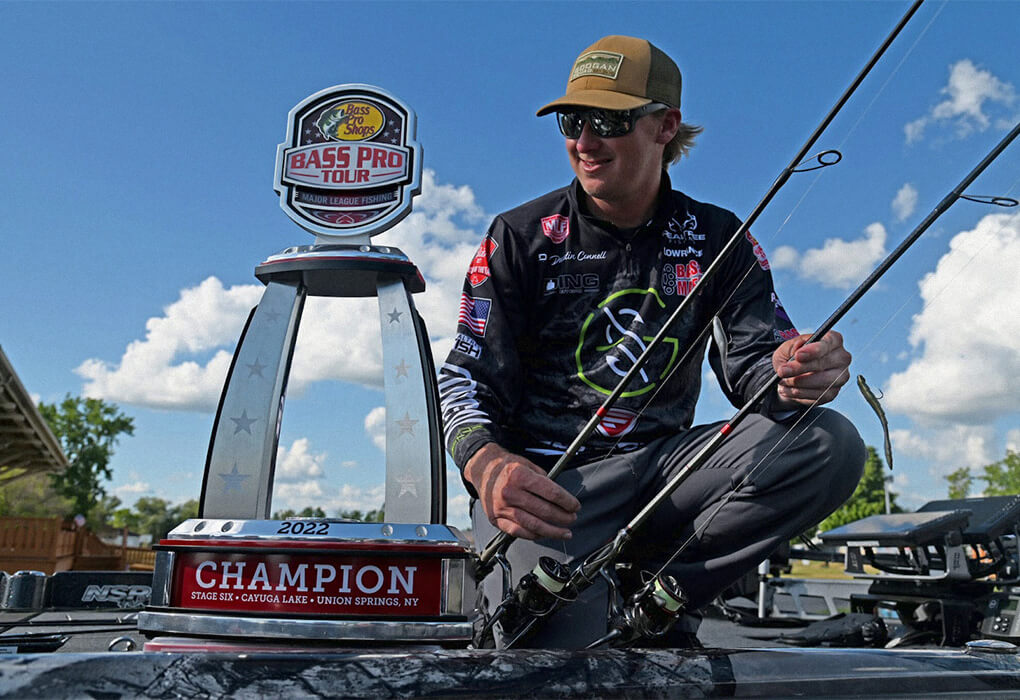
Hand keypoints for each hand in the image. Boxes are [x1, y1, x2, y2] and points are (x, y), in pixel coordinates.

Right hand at [465, 443, 580, 540]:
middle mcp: (510, 493)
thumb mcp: (527, 465)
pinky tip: (545, 534)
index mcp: (519, 476)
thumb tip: (561, 498)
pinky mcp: (496, 519)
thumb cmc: (506, 467)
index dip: (567, 501)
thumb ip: (544, 480)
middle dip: (563, 517)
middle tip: (572, 518)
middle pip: (544, 511)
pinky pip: (518, 532)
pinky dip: (534, 535)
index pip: (551, 493)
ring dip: (553, 531)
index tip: (575, 506)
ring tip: (565, 532)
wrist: (482, 470)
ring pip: (533, 525)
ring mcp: (502, 508)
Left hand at [772, 331, 851, 408]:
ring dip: (798, 383)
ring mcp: (840, 377)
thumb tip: (799, 346)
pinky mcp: (833, 393)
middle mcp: (841, 358)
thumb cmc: (794, 357)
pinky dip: (799, 393)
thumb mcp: (788, 347)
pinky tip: (787, 390)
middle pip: (823, 363)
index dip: (813, 350)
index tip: (798, 355)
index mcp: (833, 340)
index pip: (828, 343)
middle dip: (800, 368)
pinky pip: (817, 395)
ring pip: (821, 381)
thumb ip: (793, 346)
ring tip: (782, 381)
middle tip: (782, 371)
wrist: (792, 375)